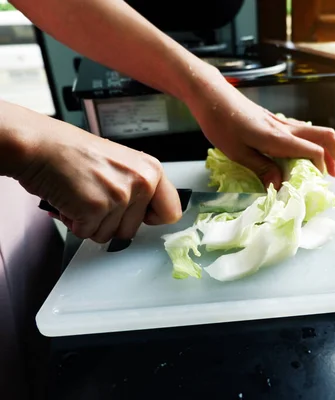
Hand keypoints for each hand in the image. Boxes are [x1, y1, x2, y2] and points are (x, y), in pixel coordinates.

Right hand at [15, 116, 181, 242]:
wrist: (40, 145)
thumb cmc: (72, 152)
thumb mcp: (122, 164)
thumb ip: (138, 187)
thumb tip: (148, 214)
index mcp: (151, 170)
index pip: (171, 212)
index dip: (151, 219)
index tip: (139, 217)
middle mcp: (141, 182)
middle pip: (133, 230)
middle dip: (110, 221)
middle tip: (94, 197)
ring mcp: (120, 196)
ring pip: (109, 234)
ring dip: (90, 222)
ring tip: (80, 196)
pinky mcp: (96, 208)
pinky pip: (87, 233)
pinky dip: (73, 222)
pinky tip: (69, 200)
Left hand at [187, 67, 334, 188]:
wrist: (211, 95)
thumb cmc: (220, 122)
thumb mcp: (236, 152)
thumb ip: (261, 168)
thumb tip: (280, 186)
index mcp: (278, 138)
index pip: (314, 151)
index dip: (321, 169)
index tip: (316, 184)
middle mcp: (287, 129)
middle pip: (327, 137)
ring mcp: (284, 123)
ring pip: (319, 134)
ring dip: (332, 152)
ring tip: (333, 172)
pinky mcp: (278, 123)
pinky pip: (306, 133)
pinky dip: (317, 146)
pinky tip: (310, 158)